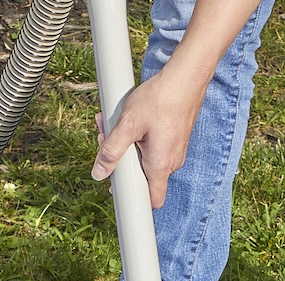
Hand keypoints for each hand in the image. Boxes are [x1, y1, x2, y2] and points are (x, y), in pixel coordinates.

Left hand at [90, 69, 205, 208]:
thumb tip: (98, 173)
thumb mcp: (128, 125)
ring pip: (145, 158)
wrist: (186, 77)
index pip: (152, 200)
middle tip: (106, 138)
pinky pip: (153, 147)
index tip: (117, 189)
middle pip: (142, 176)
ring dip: (127, 145)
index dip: (134, 200)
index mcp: (160, 165)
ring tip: (115, 123)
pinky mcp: (175, 138)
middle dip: (121, 161)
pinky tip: (131, 119)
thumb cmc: (160, 99)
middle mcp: (171, 162)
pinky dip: (139, 137)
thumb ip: (111, 151)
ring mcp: (175, 150)